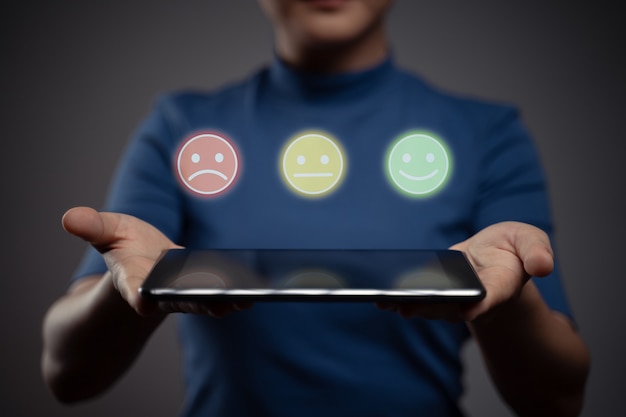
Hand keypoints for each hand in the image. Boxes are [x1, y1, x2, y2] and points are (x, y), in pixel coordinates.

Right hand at [62, 207, 250, 316]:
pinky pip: (219, 293)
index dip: (138, 293)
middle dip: (198, 300)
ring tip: (249, 296)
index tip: (141, 299)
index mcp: (132, 279)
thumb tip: (68, 217)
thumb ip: (92, 227)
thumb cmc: (125, 249)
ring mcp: (182, 294)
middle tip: (221, 303)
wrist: (144, 265)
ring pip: (204, 300)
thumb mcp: (107, 233)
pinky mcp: (200, 290)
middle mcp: (159, 292)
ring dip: (225, 300)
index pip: (133, 288)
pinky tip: (257, 289)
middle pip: (178, 298)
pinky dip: (235, 294)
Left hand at [377, 222, 553, 321]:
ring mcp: (456, 300)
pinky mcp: (440, 295)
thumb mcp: (531, 241)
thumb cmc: (514, 249)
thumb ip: (537, 251)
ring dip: (409, 305)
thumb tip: (543, 265)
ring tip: (384, 302)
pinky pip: (421, 299)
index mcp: (502, 285)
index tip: (469, 310)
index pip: (492, 296)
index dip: (481, 304)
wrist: (498, 256)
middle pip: (452, 306)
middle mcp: (476, 299)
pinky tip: (381, 298)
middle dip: (430, 307)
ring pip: (432, 306)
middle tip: (404, 307)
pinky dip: (402, 299)